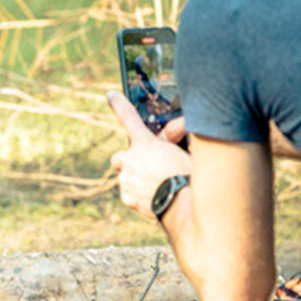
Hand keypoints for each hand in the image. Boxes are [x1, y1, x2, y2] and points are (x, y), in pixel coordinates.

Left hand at [108, 90, 190, 220]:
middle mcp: (130, 160)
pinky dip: (138, 195)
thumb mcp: (186, 150)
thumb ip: (177, 136)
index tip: (111, 96)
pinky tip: (154, 196)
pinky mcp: (127, 198)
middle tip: (145, 166)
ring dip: (136, 178)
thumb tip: (178, 126)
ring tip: (156, 184)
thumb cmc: (188, 175)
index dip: (119, 104)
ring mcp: (126, 180)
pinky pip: (129, 194)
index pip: (129, 117)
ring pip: (125, 177)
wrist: (183, 204)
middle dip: (128, 160)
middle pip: (119, 157)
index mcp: (145, 143)